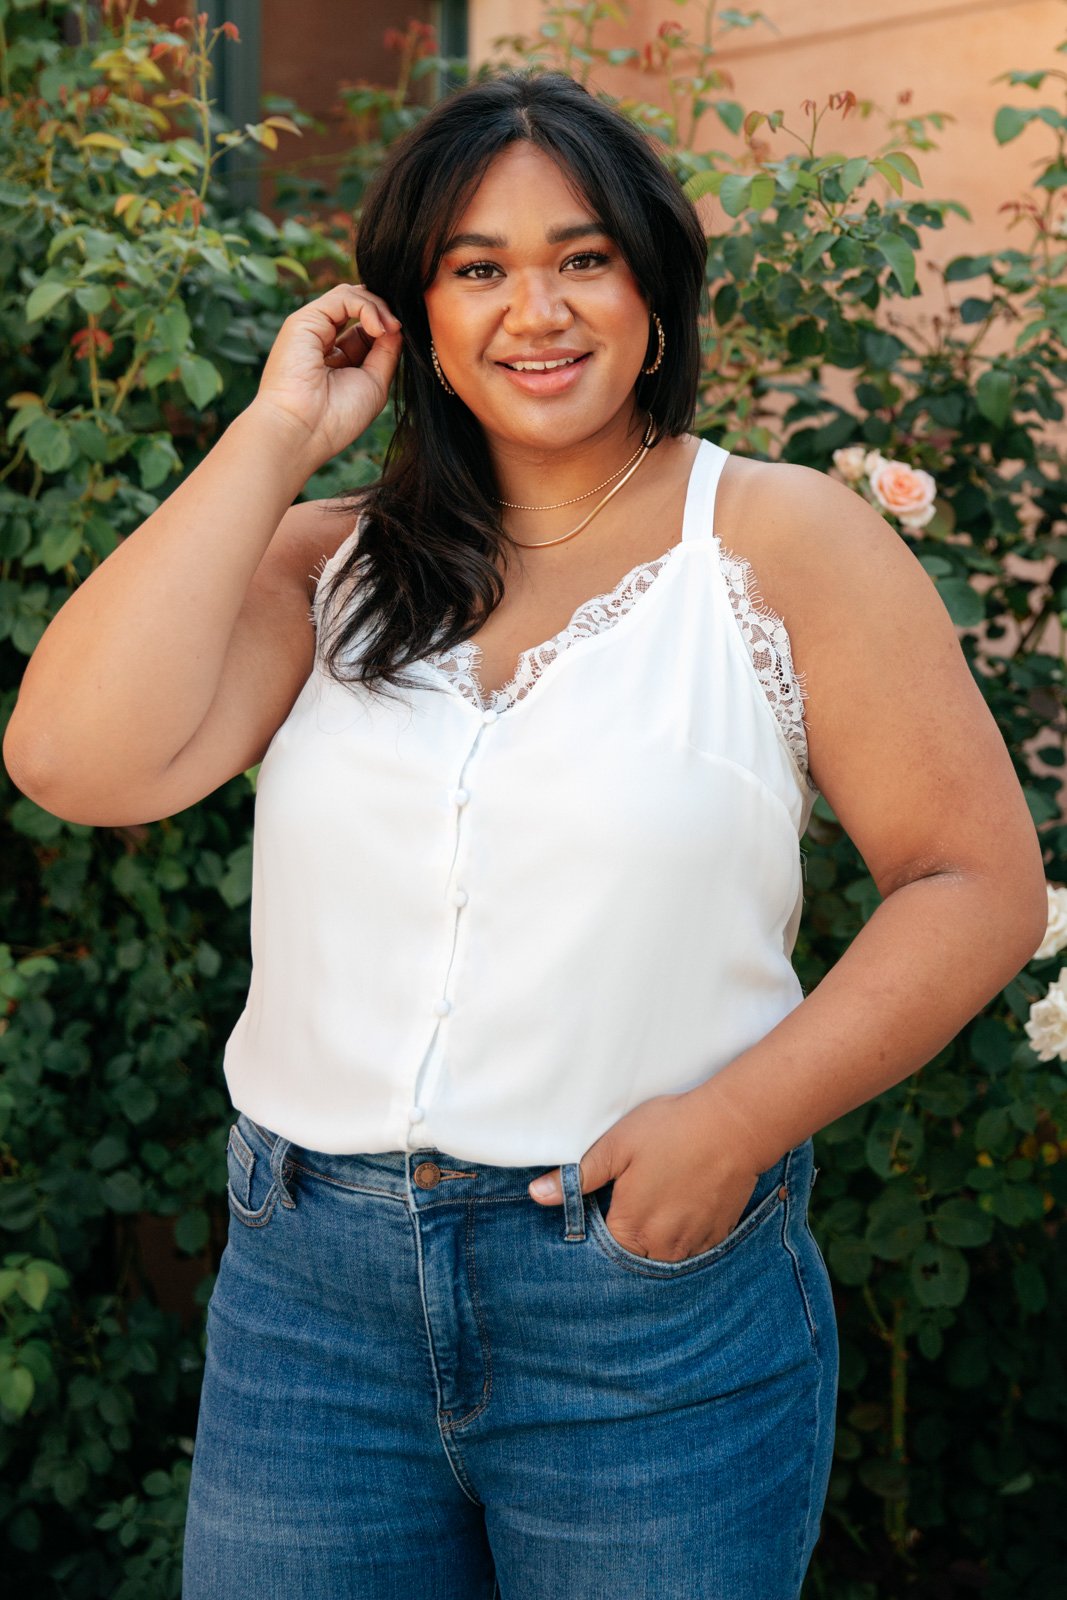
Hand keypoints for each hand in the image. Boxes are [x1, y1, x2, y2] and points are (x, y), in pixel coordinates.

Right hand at [249, 283, 402, 476]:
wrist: (303, 431)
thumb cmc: (337, 417)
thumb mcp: (374, 382)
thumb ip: (386, 352)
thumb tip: (397, 325)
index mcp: (337, 359)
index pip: (367, 329)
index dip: (388, 327)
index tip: (404, 338)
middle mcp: (323, 341)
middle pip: (360, 308)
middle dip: (386, 313)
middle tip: (400, 329)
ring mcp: (313, 328)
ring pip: (352, 296)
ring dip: (379, 308)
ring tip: (390, 329)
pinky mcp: (304, 319)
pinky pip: (342, 297)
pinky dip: (367, 307)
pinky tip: (378, 328)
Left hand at [528, 1091, 763, 1261]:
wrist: (735, 1126)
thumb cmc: (672, 1130)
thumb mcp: (616, 1146)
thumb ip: (578, 1177)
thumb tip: (537, 1195)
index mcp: (631, 1229)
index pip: (600, 1250)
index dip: (595, 1229)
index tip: (602, 1206)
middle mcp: (662, 1248)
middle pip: (632, 1257)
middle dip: (626, 1237)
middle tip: (633, 1198)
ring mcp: (693, 1246)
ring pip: (662, 1256)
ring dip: (655, 1238)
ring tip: (659, 1199)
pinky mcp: (717, 1237)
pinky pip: (690, 1249)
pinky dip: (682, 1234)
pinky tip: (683, 1203)